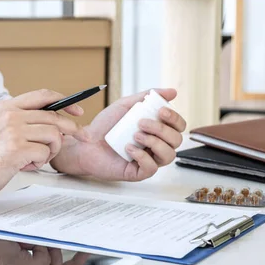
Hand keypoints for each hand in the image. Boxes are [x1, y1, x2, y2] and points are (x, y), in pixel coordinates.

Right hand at [0, 89, 89, 206]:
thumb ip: (22, 120)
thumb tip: (53, 122)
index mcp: (7, 107)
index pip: (44, 95)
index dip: (65, 101)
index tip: (77, 110)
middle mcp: (11, 115)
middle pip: (54, 116)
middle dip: (71, 129)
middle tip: (80, 136)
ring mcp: (13, 131)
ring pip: (53, 135)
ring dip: (51, 150)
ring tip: (36, 158)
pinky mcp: (16, 149)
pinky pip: (45, 153)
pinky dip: (40, 162)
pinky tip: (26, 165)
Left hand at [50, 89, 186, 181]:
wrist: (86, 142)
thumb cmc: (105, 126)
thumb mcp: (125, 105)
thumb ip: (147, 96)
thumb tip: (173, 92)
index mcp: (157, 130)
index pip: (179, 127)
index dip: (175, 118)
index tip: (160, 110)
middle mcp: (156, 146)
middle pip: (177, 140)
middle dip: (162, 129)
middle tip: (141, 122)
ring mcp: (149, 160)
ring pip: (168, 155)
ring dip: (155, 142)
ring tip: (135, 135)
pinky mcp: (138, 172)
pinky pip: (151, 168)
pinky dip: (142, 156)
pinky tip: (129, 148)